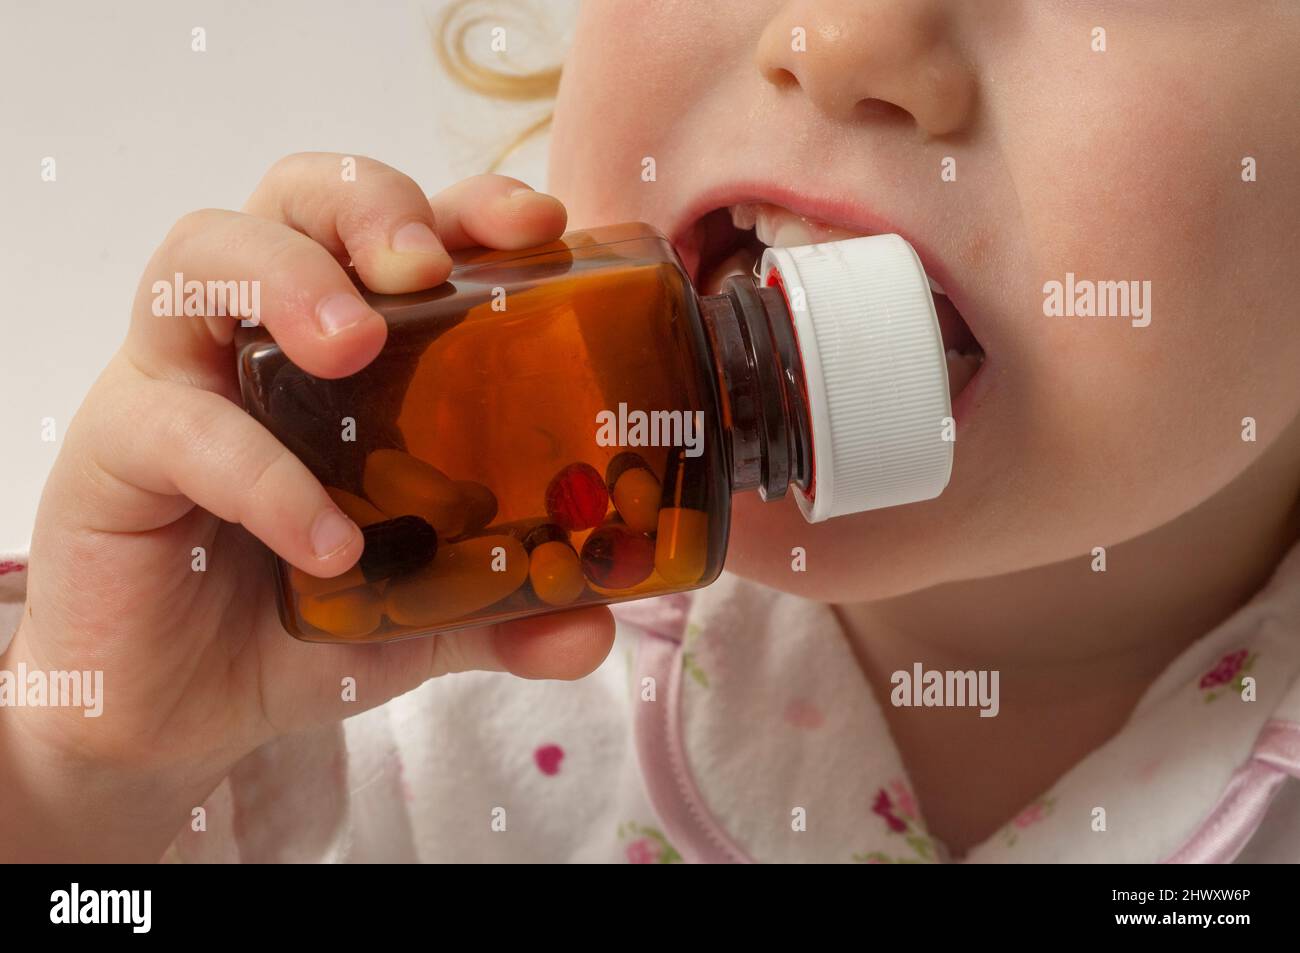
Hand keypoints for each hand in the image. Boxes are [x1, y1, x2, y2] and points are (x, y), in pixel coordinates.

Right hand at [0, 155, 614, 861]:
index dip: (470, 207)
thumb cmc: (299, 617)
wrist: (182, 709)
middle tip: (426, 269)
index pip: (403, 232)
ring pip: (201, 256)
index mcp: (349, 347)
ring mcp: (180, 378)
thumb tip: (594, 629)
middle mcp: (261, 337)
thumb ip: (503, 611)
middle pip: (296, 198)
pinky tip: (328, 543)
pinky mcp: (118, 449)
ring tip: (350, 347)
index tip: (541, 224)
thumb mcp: (422, 612)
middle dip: (368, 206)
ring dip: (287, 278)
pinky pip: (179, 428)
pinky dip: (259, 473)